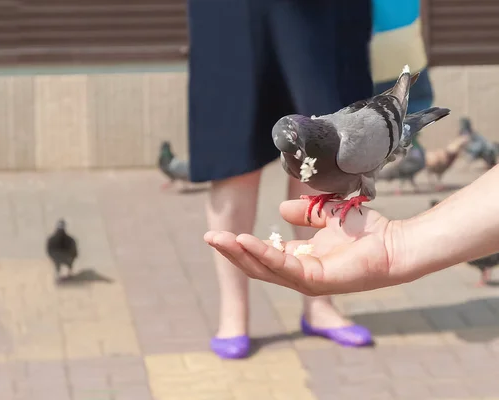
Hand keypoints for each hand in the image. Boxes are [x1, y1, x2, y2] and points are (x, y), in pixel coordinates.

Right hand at [204, 199, 407, 295]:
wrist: (395, 241)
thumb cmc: (366, 230)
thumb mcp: (325, 213)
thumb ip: (304, 212)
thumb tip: (280, 207)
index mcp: (300, 259)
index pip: (263, 254)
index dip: (241, 244)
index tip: (222, 230)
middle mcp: (300, 273)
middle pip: (257, 265)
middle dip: (231, 252)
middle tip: (208, 236)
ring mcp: (306, 281)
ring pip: (264, 269)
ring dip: (239, 254)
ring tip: (218, 239)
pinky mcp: (316, 281)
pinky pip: (283, 267)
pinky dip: (262, 253)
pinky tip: (244, 241)